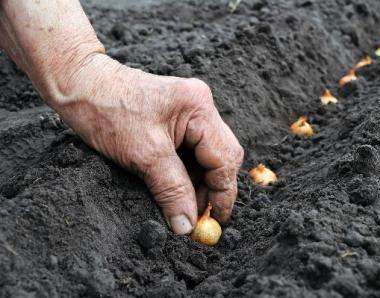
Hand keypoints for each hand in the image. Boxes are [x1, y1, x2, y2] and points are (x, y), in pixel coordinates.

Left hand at [55, 53, 243, 234]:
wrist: (80, 84)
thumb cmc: (107, 111)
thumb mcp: (144, 155)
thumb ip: (172, 190)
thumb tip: (187, 226)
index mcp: (199, 108)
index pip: (225, 157)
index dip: (223, 193)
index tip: (214, 221)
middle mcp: (201, 106)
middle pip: (222, 155)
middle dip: (212, 188)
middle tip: (198, 217)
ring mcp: (190, 112)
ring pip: (207, 156)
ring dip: (199, 183)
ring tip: (185, 207)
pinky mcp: (176, 119)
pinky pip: (191, 151)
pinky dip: (187, 172)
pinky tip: (177, 189)